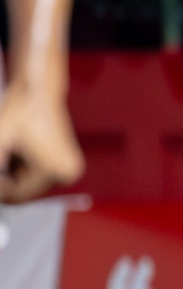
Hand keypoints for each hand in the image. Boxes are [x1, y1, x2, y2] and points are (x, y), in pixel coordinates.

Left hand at [0, 85, 82, 202]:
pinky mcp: (67, 166)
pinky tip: (18, 151)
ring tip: (10, 149)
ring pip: (30, 186)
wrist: (39, 93)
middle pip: (25, 192)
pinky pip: (38, 178)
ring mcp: (70, 171)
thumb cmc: (22, 111)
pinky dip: (23, 170)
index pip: (18, 195)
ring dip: (13, 175)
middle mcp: (68, 174)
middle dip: (6, 180)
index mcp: (55, 171)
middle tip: (3, 153)